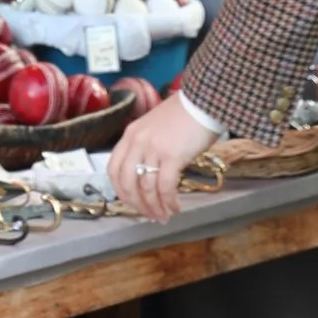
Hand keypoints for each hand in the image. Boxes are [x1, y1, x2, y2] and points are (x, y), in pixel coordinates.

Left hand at [108, 89, 215, 223]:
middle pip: (127, 183)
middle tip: (149, 215)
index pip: (114, 170)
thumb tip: (146, 176)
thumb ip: (145, 148)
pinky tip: (175, 207)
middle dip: (137, 204)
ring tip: (164, 216)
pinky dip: (168, 202)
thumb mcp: (154, 128)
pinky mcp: (172, 156)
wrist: (204, 101)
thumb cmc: (183, 115)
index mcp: (130, 135)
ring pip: (146, 188)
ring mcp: (153, 149)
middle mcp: (137, 142)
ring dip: (155, 207)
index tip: (132, 203)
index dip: (121, 191)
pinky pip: (165, 187)